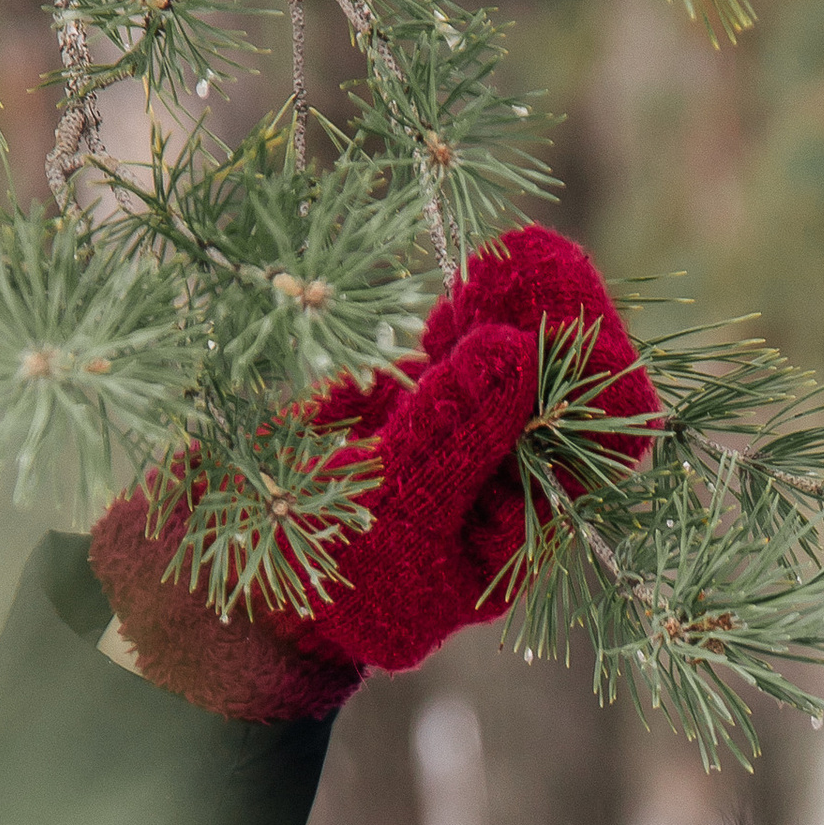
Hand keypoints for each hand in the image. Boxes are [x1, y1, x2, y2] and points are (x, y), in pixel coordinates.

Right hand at [88, 223, 652, 720]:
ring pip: (516, 358)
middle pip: (565, 391)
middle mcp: (504, 483)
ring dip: (519, 303)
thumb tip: (517, 352)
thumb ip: (449, 437)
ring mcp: (463, 438)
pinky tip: (473, 277)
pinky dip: (471, 308)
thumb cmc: (312, 567)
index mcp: (519, 533)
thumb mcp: (388, 511)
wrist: (223, 561)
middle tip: (540, 265)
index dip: (596, 382)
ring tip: (513, 256)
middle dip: (559, 324)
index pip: (600, 452)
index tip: (563, 327)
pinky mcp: (416, 401)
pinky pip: (462, 347)